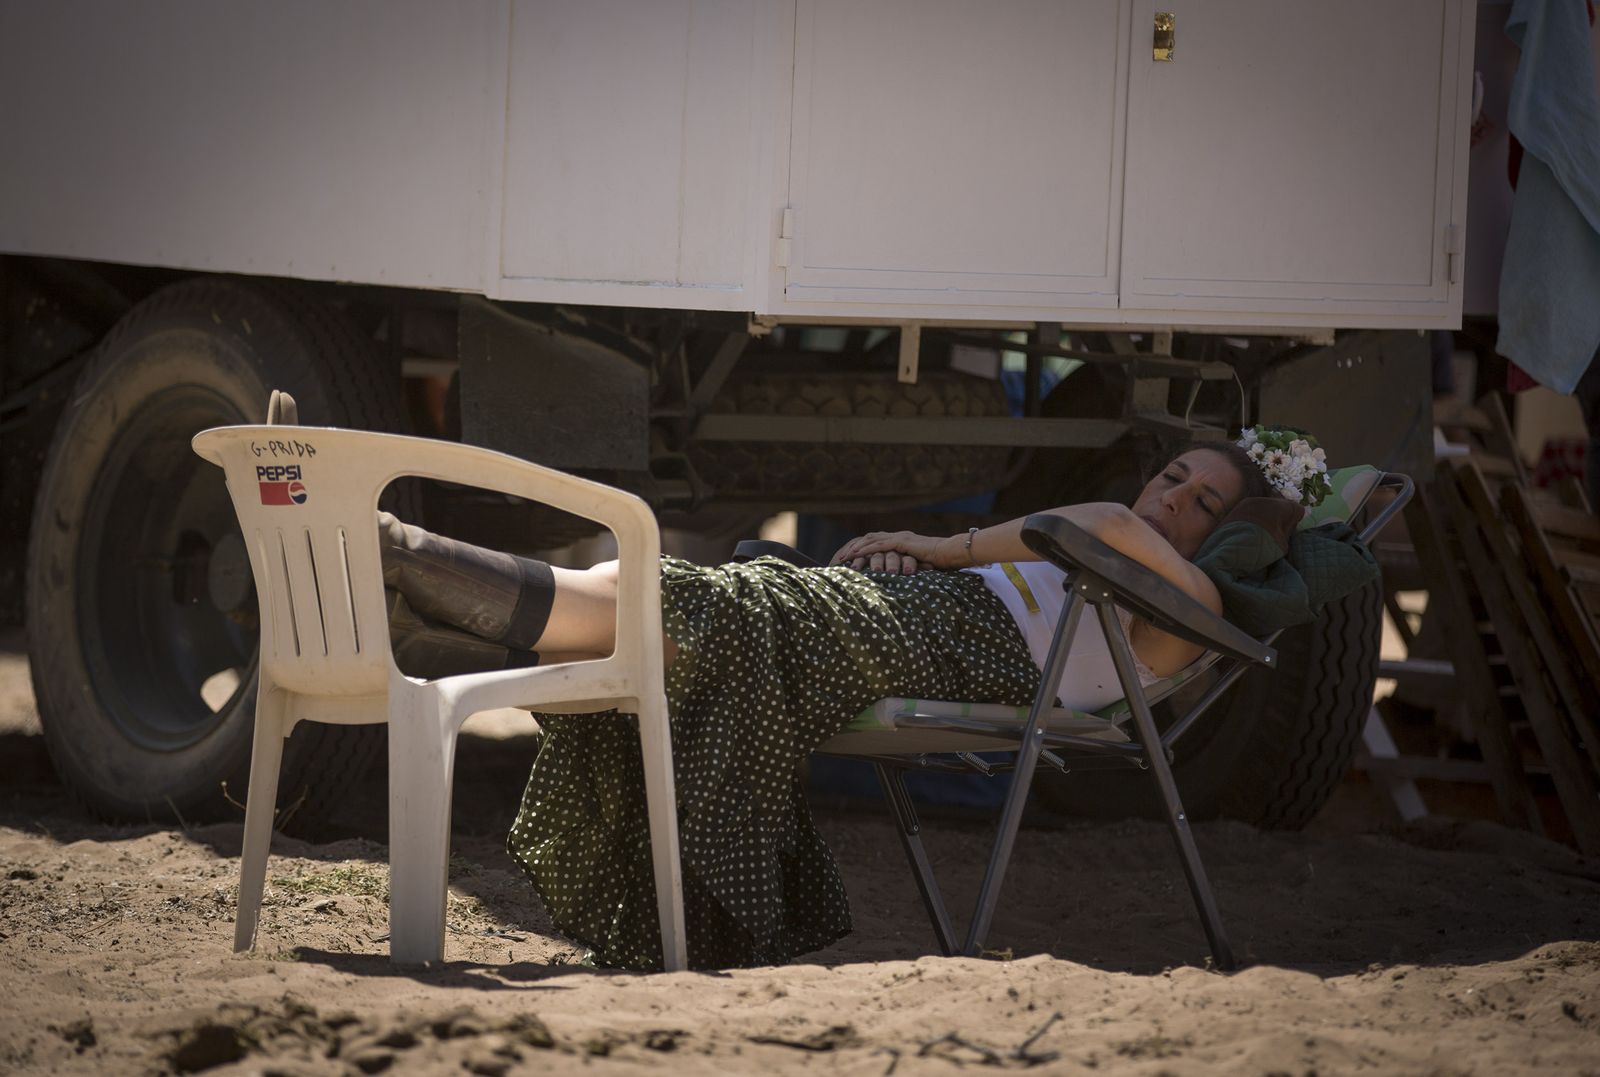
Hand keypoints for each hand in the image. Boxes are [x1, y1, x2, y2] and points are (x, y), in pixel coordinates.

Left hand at [829, 531, 946, 574]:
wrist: (950, 554)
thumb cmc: (938, 563)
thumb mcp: (917, 568)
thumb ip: (907, 571)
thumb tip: (898, 584)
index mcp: (900, 542)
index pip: (874, 543)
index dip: (860, 550)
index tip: (846, 560)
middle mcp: (897, 537)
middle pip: (868, 539)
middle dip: (852, 548)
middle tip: (838, 558)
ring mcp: (899, 537)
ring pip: (870, 540)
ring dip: (855, 548)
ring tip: (843, 557)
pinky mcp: (901, 542)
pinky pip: (878, 545)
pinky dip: (865, 550)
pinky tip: (855, 555)